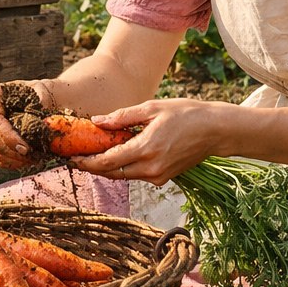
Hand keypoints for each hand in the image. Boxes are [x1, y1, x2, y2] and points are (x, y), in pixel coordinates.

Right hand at [0, 79, 54, 170]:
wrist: (35, 100)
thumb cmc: (37, 93)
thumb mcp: (42, 90)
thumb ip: (43, 102)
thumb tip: (45, 122)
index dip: (8, 136)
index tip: (26, 148)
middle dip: (15, 152)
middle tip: (36, 157)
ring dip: (16, 159)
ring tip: (35, 159)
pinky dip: (14, 163)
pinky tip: (28, 160)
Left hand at [75, 98, 233, 185]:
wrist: (215, 131)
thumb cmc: (186, 114)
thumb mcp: (152, 108)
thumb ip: (122, 117)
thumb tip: (97, 122)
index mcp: (146, 149)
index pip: (108, 162)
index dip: (87, 162)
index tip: (72, 157)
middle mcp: (151, 168)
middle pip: (112, 173)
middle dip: (92, 166)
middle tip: (76, 156)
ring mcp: (158, 176)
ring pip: (123, 175)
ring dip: (107, 166)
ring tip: (92, 152)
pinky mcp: (163, 177)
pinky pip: (136, 174)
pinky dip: (123, 166)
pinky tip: (117, 152)